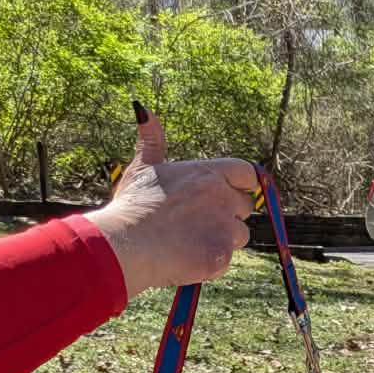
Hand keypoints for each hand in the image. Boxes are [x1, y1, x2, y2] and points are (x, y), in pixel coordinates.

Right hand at [86, 106, 257, 298]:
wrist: (126, 244)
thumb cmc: (133, 207)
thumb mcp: (142, 168)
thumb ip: (152, 142)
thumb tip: (143, 110)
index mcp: (207, 173)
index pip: (247, 173)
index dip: (242, 185)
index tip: (230, 194)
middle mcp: (222, 196)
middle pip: (245, 206)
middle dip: (229, 214)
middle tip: (197, 222)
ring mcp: (224, 226)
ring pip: (239, 235)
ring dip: (222, 240)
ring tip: (189, 241)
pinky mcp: (221, 254)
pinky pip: (226, 260)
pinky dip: (211, 262)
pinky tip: (186, 258)